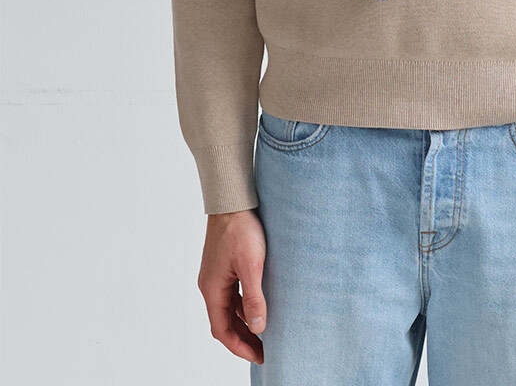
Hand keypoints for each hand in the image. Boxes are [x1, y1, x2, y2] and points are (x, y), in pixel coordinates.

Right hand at [197, 208, 267, 365]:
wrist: (231, 199)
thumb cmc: (240, 229)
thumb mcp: (252, 265)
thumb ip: (254, 297)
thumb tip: (258, 327)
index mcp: (212, 289)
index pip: (222, 329)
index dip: (239, 346)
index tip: (258, 356)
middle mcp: (210, 285)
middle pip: (224, 322)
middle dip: (242, 338)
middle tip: (263, 351)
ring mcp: (216, 275)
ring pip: (228, 308)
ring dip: (243, 322)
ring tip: (263, 333)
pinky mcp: (223, 265)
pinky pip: (232, 294)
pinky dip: (243, 306)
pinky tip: (257, 305)